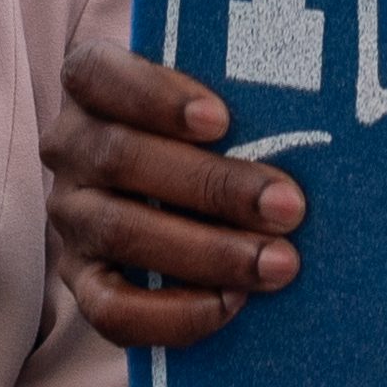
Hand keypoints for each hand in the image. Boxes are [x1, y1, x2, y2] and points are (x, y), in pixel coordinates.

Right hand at [50, 41, 304, 347]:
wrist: (179, 195)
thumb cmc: (211, 133)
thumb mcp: (213, 98)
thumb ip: (241, 95)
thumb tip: (318, 103)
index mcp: (89, 85)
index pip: (95, 74)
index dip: (153, 95)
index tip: (221, 120)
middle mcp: (68, 147)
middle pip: (120, 157)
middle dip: (212, 185)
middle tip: (288, 206)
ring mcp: (70, 216)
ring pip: (119, 230)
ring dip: (207, 251)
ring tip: (278, 263)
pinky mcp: (83, 279)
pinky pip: (111, 309)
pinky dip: (173, 312)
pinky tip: (231, 303)